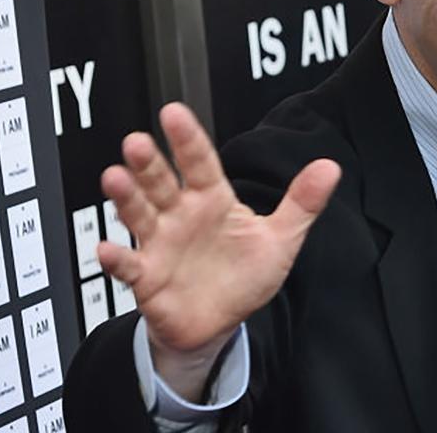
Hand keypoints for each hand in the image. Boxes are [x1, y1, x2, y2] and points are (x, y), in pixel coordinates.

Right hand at [97, 102, 340, 398]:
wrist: (220, 323)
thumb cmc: (244, 275)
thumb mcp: (280, 239)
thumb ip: (302, 203)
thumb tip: (330, 167)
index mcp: (212, 199)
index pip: (200, 163)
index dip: (187, 139)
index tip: (173, 113)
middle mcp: (181, 215)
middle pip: (162, 183)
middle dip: (148, 163)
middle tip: (136, 142)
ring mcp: (160, 244)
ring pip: (140, 215)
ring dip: (126, 197)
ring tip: (114, 177)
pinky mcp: (148, 277)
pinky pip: (130, 266)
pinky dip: (116, 258)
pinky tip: (107, 248)